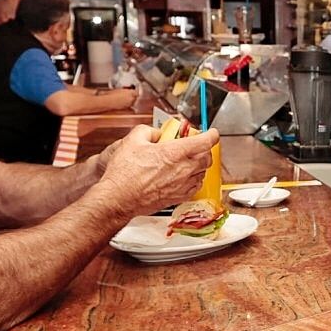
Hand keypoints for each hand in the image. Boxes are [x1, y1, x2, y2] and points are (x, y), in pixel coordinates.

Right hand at [94, 125, 217, 217]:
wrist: (119, 198)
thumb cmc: (125, 173)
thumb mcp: (133, 141)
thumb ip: (148, 131)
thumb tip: (155, 133)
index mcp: (175, 152)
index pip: (205, 141)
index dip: (212, 135)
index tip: (211, 133)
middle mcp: (183, 170)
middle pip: (207, 158)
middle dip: (205, 150)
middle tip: (196, 146)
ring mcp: (182, 185)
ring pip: (203, 173)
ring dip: (199, 165)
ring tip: (188, 161)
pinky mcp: (178, 197)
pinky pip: (195, 187)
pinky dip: (194, 180)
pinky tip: (185, 177)